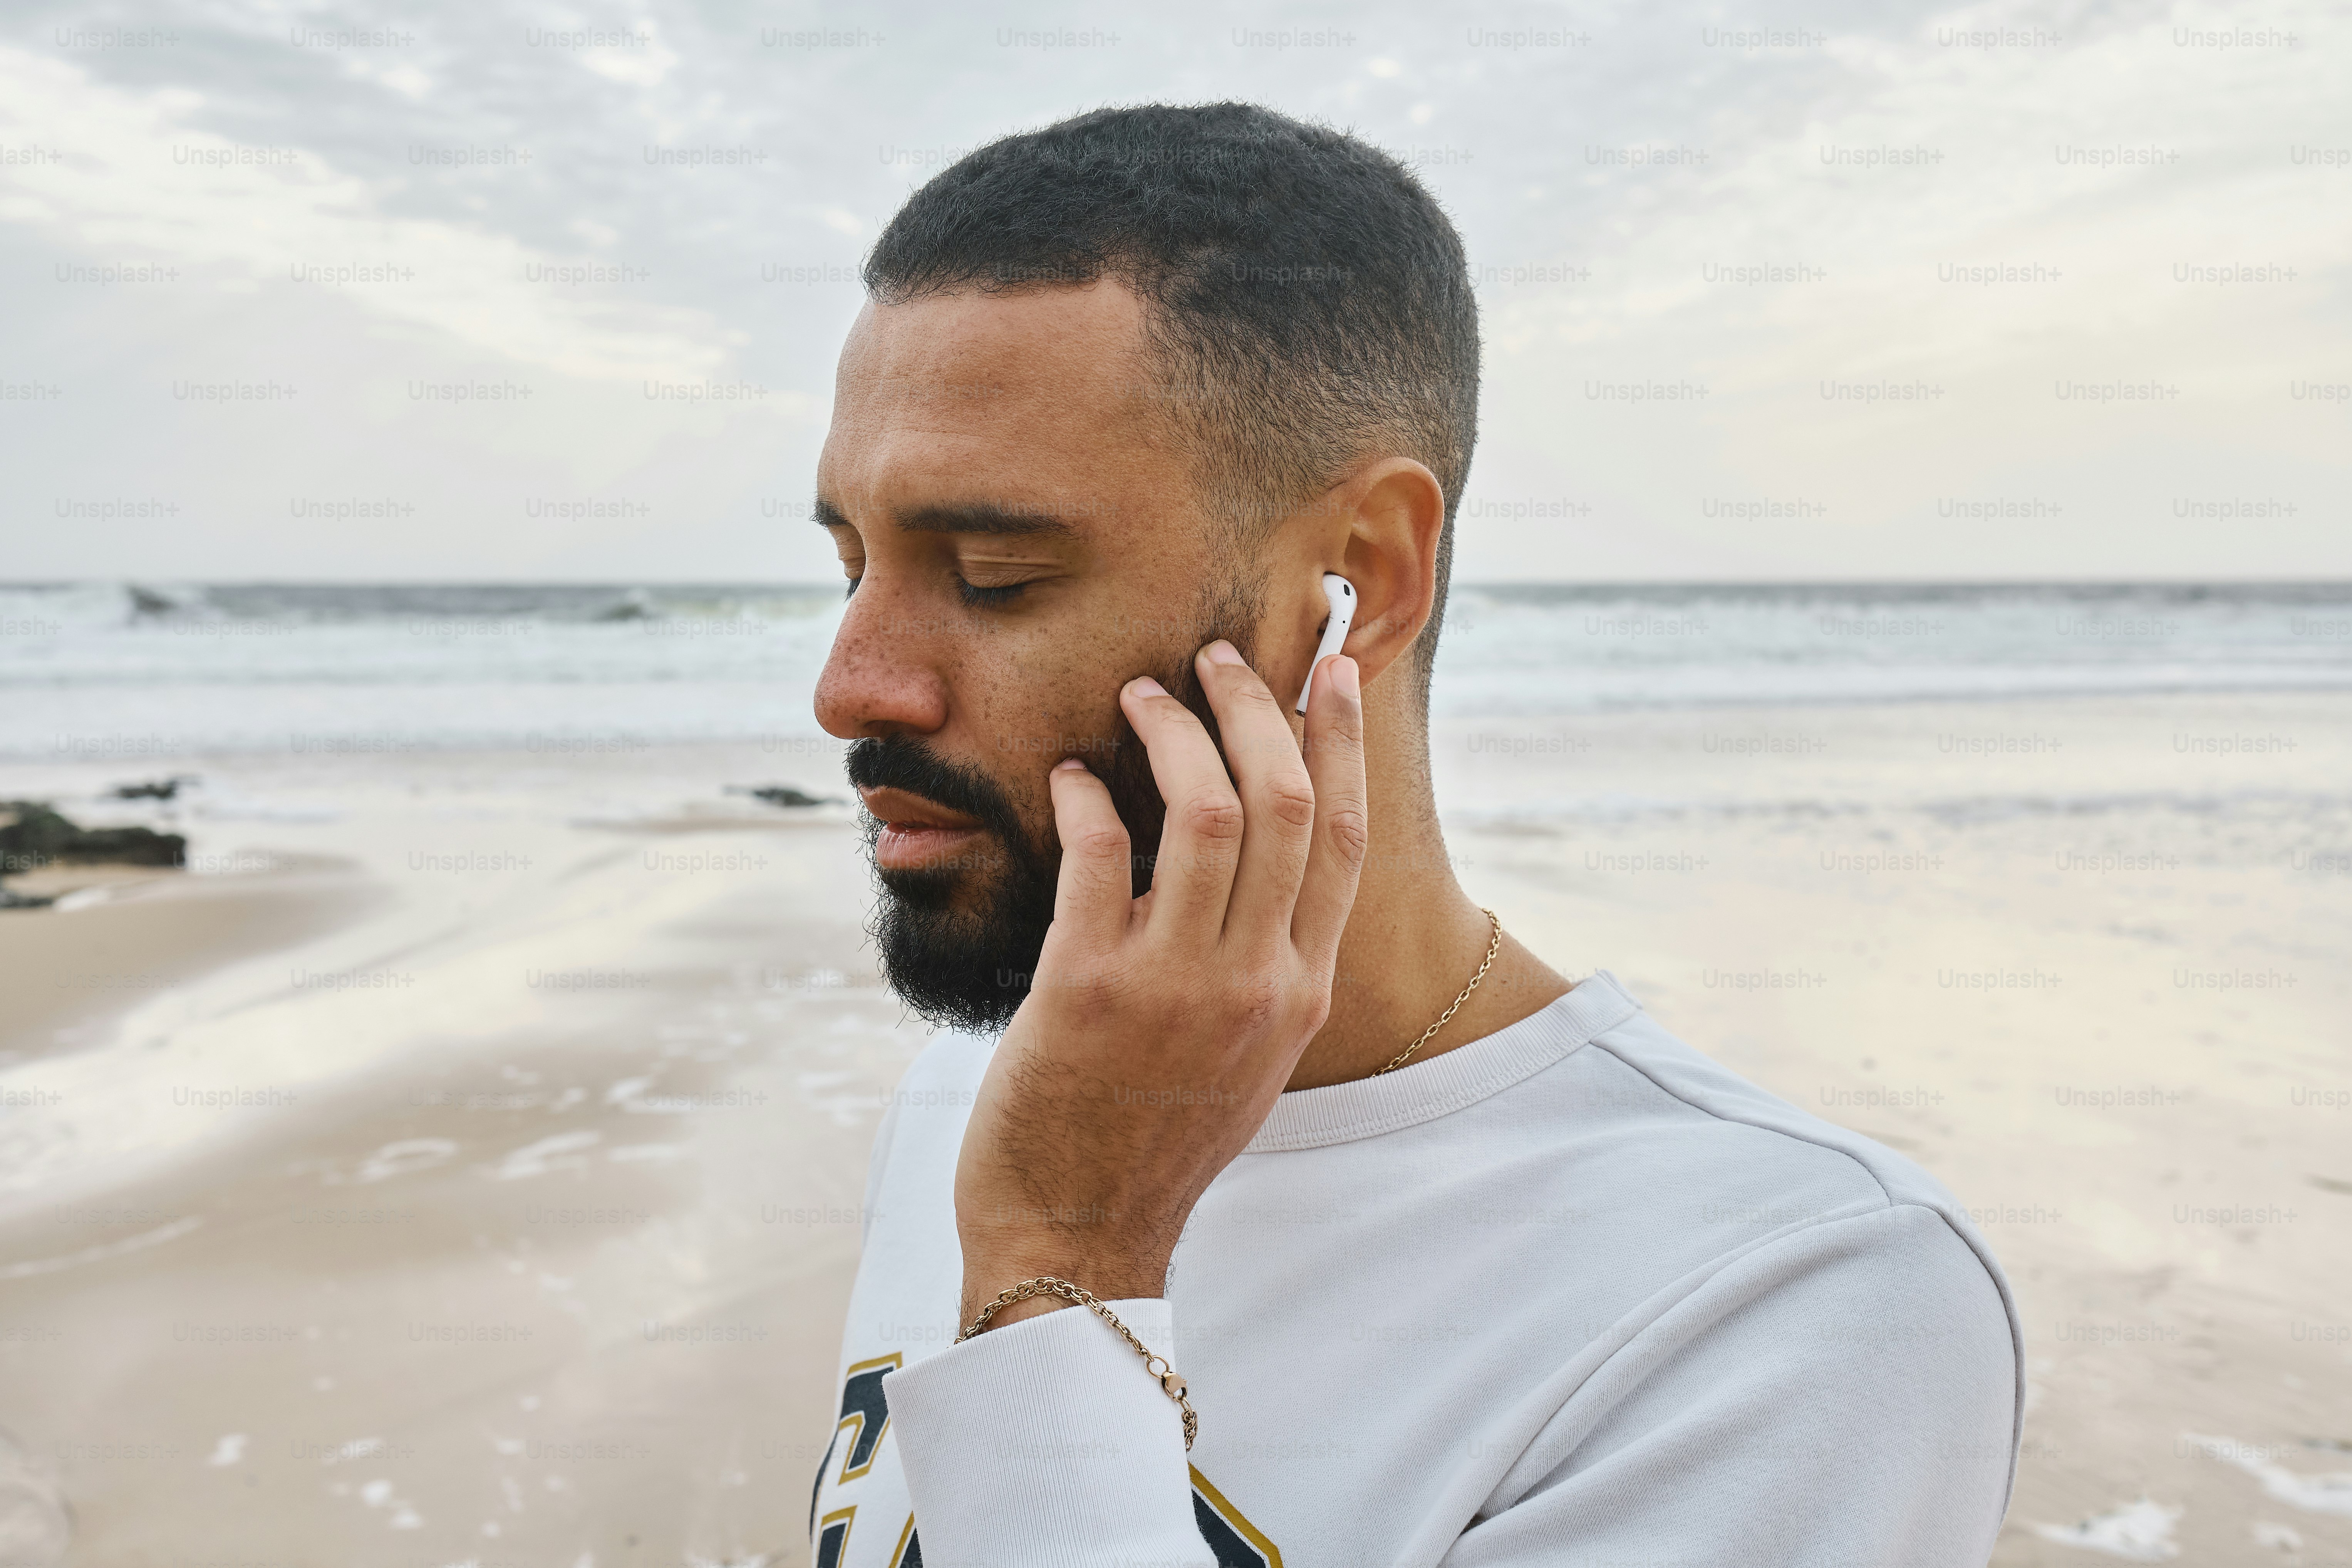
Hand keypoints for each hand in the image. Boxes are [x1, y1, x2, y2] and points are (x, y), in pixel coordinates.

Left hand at [952, 640, 1367, 1328]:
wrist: (1080, 1237)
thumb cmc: (1154, 1139)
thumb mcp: (1248, 1056)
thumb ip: (1266, 967)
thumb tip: (1260, 868)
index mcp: (1303, 993)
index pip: (1343, 837)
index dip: (1341, 740)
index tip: (1333, 669)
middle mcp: (1256, 982)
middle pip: (1285, 802)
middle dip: (1255, 708)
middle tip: (1217, 659)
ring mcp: (1174, 985)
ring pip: (1206, 809)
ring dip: (1173, 733)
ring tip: (1141, 694)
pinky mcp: (1085, 988)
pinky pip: (1099, 853)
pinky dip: (1086, 796)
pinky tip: (1070, 775)